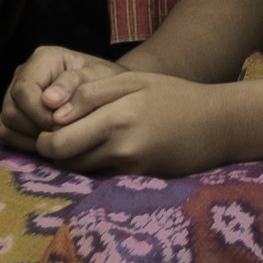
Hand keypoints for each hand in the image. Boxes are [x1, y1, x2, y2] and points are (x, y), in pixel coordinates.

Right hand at [2, 41, 115, 136]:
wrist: (110, 94)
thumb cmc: (108, 84)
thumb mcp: (101, 78)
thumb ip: (77, 84)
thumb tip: (49, 100)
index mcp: (43, 59)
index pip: (24, 90)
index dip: (39, 113)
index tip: (61, 124)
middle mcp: (23, 75)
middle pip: (12, 110)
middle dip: (37, 128)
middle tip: (63, 135)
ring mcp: (15, 97)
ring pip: (7, 125)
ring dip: (33, 138)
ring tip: (60, 139)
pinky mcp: (15, 117)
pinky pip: (8, 136)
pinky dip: (27, 145)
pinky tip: (51, 144)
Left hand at [23, 58, 228, 176]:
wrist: (218, 126)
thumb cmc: (174, 96)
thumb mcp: (134, 81)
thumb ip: (92, 93)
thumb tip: (55, 112)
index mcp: (115, 119)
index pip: (57, 142)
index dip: (44, 134)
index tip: (49, 121)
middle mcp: (119, 150)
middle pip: (63, 162)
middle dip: (52, 149)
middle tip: (57, 131)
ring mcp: (129, 170)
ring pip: (79, 172)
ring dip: (72, 157)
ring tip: (81, 136)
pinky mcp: (137, 182)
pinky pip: (100, 176)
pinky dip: (93, 164)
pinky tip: (104, 147)